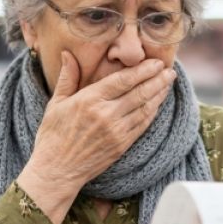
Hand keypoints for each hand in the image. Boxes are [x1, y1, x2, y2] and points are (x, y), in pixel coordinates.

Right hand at [17, 51, 175, 223]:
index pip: (123, 80)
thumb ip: (67, 77)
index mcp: (90, 100)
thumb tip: (67, 53)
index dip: (143, 70)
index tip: (156, 62)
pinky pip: (142, 125)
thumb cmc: (53, 136)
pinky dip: (153, 112)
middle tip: (169, 70)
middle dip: (157, 80)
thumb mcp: (55, 103)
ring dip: (159, 94)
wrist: (57, 170)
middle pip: (139, 92)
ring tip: (168, 83)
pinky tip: (158, 104)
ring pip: (145, 108)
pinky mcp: (122, 145)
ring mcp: (116, 131)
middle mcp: (106, 114)